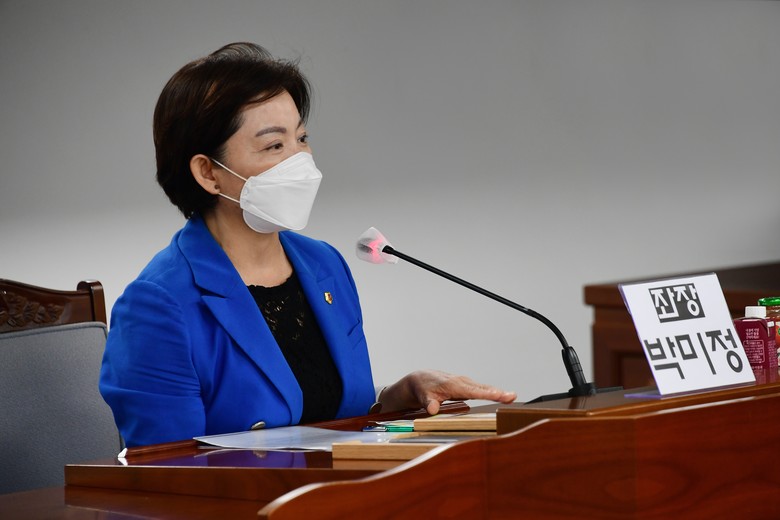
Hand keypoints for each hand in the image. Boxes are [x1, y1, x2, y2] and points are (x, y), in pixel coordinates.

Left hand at [379, 370, 516, 414]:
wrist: (420, 379)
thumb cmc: (422, 388)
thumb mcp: (422, 396)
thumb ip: (428, 403)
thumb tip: (432, 409)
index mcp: (453, 385)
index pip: (473, 391)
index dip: (487, 393)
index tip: (500, 395)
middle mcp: (462, 382)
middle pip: (482, 388)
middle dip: (497, 392)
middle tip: (513, 397)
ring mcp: (465, 384)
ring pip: (483, 388)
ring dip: (498, 392)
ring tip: (512, 397)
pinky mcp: (466, 387)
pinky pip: (481, 390)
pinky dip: (492, 392)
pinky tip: (503, 397)